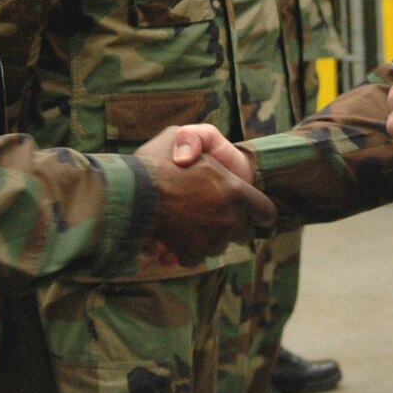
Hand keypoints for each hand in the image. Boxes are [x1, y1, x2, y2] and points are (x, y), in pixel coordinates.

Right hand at [137, 127, 276, 261]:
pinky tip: (170, 240)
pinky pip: (195, 258)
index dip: (259, 213)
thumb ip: (198, 140)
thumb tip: (197, 160)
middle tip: (213, 216)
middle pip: (245, 234)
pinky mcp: (191, 254)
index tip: (253, 213)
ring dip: (206, 239)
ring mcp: (212, 239)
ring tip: (186, 225)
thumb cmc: (153, 162)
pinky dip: (184, 251)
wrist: (127, 195)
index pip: (265, 212)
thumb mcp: (179, 134)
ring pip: (219, 247)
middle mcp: (229, 219)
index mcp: (236, 190)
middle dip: (233, 228)